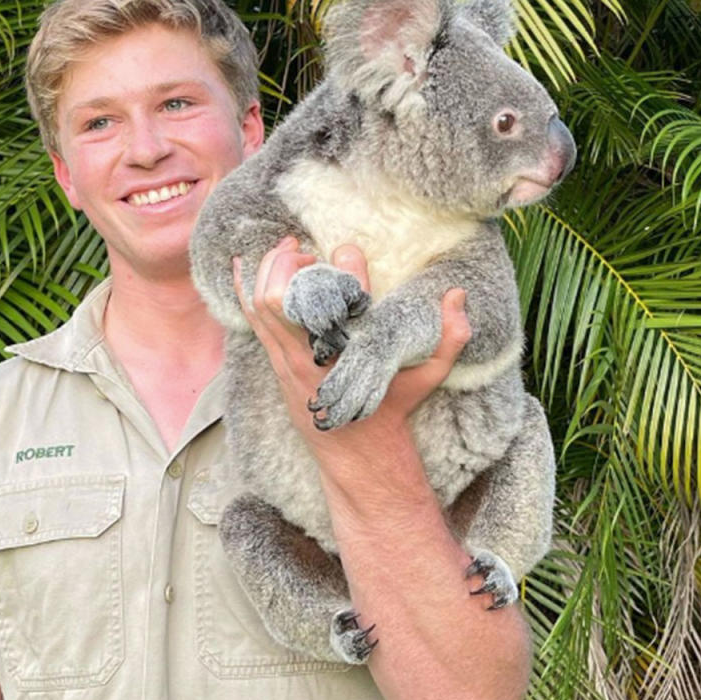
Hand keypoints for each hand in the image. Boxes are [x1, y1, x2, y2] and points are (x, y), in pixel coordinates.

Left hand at [233, 238, 470, 444]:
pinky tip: (243, 264)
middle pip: (280, 301)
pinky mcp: (277, 365)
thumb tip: (457, 295)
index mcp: (350, 356)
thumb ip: (450, 338)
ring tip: (287, 248)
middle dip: (287, 265)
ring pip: (261, 308)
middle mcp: (313, 359)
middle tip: (305, 248)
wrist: (357, 451)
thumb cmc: (392, 409)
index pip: (340, 305)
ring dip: (269, 271)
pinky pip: (253, 321)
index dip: (345, 271)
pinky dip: (246, 289)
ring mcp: (288, 363)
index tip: (350, 252)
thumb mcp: (428, 377)